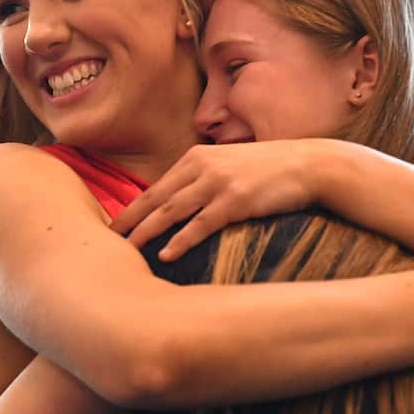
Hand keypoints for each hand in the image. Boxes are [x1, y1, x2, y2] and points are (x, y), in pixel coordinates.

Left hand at [110, 140, 317, 259]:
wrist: (310, 165)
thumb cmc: (270, 170)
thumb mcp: (229, 166)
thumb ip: (203, 180)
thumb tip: (181, 206)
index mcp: (196, 159)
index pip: (155, 188)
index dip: (130, 210)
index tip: (111, 229)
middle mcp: (201, 167)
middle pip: (154, 199)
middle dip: (127, 222)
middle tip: (104, 242)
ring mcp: (218, 183)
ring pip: (171, 211)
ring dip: (146, 232)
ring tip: (125, 251)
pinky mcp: (236, 200)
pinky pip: (201, 223)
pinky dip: (181, 240)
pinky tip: (166, 254)